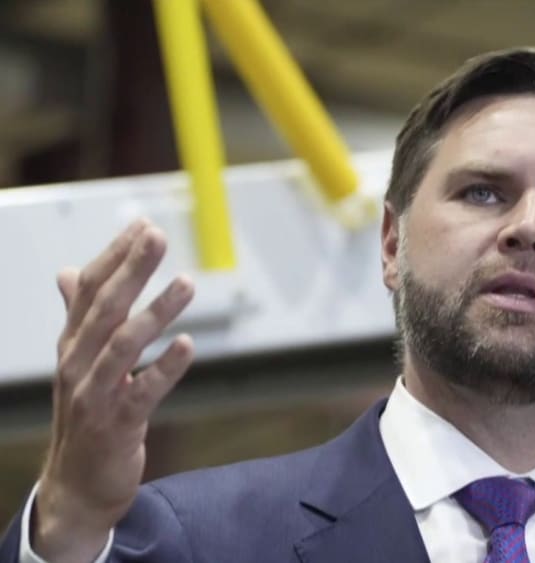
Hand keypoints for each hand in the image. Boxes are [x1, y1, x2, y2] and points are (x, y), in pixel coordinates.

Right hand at [32, 219, 195, 562]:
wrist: (77, 484)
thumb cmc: (86, 415)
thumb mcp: (80, 362)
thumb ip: (80, 317)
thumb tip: (70, 271)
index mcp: (72, 344)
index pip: (90, 290)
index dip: (114, 256)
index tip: (142, 225)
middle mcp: (78, 363)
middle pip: (105, 307)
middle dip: (132, 269)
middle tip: (158, 236)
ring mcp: (95, 394)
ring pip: (124, 344)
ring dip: (156, 312)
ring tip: (187, 283)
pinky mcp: (117, 423)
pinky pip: (143, 390)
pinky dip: (166, 367)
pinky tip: (189, 345)